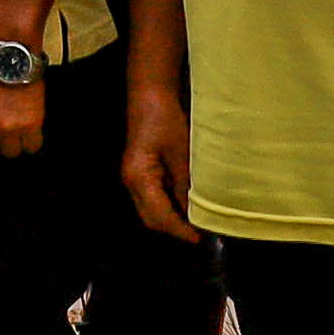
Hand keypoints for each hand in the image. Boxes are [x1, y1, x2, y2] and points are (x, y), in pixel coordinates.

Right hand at [118, 76, 193, 243]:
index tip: (199, 239)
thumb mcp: (181, 152)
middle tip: (202, 234)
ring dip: (173, 220)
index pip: (159, 216)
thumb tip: (197, 212)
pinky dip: (170, 207)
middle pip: (151, 219)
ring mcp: (134, 180)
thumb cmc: (164, 118)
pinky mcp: (141, 175)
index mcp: (138, 178)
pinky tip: (188, 206)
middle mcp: (131, 183)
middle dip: (175, 230)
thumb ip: (186, 184)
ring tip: (198, 223)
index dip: (179, 230)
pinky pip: (154, 200)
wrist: (150, 96)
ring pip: (152, 212)